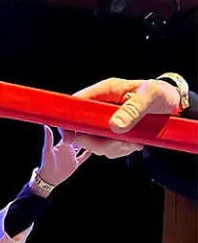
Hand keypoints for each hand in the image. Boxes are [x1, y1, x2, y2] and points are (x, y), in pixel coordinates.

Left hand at [32, 125, 89, 195]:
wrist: (48, 179)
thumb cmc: (46, 164)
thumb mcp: (47, 151)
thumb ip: (49, 139)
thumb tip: (45, 125)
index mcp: (63, 144)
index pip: (71, 132)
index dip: (76, 127)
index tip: (82, 119)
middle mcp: (68, 148)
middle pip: (78, 138)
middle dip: (84, 132)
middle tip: (92, 124)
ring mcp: (72, 155)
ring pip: (83, 146)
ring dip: (88, 141)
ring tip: (96, 134)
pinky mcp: (75, 163)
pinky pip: (84, 156)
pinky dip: (89, 152)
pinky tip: (95, 148)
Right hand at [62, 77, 181, 158]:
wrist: (172, 105)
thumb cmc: (161, 94)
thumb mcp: (151, 97)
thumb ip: (133, 110)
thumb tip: (115, 126)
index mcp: (107, 91)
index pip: (79, 103)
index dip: (71, 120)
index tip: (69, 136)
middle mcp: (101, 106)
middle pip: (83, 129)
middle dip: (98, 141)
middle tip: (120, 143)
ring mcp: (105, 121)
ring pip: (94, 142)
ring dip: (112, 148)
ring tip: (133, 140)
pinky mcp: (110, 133)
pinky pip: (106, 149)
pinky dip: (119, 151)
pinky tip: (133, 142)